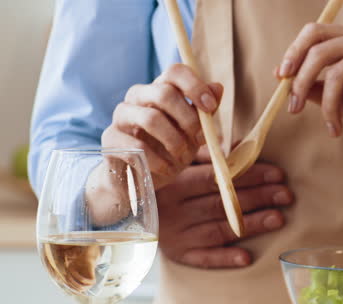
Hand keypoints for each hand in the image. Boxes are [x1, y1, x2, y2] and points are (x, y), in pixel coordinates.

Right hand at [102, 64, 223, 188]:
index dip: (195, 86)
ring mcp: (121, 115)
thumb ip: (203, 111)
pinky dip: (159, 161)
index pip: (175, 71)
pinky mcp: (110, 138)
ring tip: (183, 158)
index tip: (210, 108)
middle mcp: (138, 96)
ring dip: (175, 142)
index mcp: (160, 89)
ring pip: (151, 118)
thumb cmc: (170, 150)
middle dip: (188, 120)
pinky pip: (138, 147)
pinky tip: (167, 169)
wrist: (143, 178)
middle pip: (164, 93)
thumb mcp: (193, 132)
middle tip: (199, 140)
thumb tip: (218, 87)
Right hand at [157, 151, 293, 267]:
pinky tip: (246, 258)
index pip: (217, 177)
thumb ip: (204, 155)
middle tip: (286, 195)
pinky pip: (202, 258)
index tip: (277, 173)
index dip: (249, 175)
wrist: (129, 211)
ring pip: (218, 228)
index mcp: (174, 181)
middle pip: (221, 202)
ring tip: (278, 218)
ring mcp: (175, 233)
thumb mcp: (177, 163)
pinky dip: (224, 258)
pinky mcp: (177, 254)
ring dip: (250, 224)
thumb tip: (240, 144)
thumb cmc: (164, 182)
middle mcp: (173, 208)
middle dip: (258, 197)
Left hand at [276, 23, 342, 204]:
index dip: (293, 53)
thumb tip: (284, 79)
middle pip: (319, 52)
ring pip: (337, 76)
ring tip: (333, 128)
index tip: (281, 78)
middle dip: (301, 83)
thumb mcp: (338, 98)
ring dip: (329, 109)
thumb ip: (316, 87)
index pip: (313, 32)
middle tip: (294, 109)